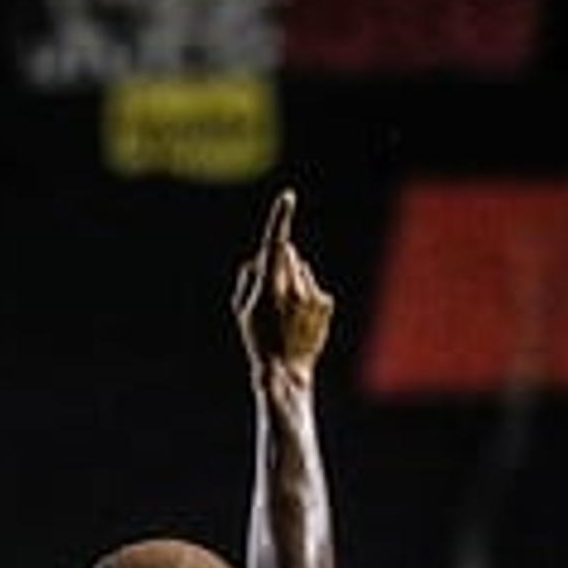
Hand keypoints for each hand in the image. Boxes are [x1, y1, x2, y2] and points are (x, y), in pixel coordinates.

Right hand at [232, 189, 331, 375]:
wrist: (286, 370)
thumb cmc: (258, 341)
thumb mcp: (241, 311)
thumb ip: (248, 280)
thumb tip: (257, 259)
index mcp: (270, 288)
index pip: (276, 245)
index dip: (281, 218)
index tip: (288, 197)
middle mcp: (294, 288)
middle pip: (289, 255)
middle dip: (279, 262)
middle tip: (269, 294)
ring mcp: (313, 295)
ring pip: (302, 271)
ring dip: (294, 282)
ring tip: (285, 313)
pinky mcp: (326, 302)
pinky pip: (314, 287)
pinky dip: (307, 296)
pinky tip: (299, 319)